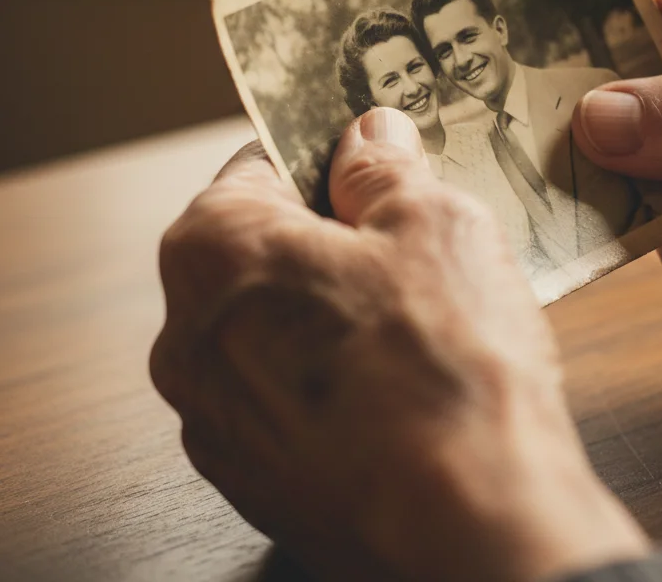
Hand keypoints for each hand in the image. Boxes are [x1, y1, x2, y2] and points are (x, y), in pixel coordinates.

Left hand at [151, 107, 646, 581]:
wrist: (471, 524)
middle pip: (266, 250)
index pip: (260, 164)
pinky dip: (339, 376)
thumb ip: (383, 166)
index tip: (376, 161)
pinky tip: (407, 380)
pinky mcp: (258, 479)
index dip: (328, 155)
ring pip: (282, 326)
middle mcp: (190, 338)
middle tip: (414, 240)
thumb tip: (368, 136)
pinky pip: (294, 396)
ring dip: (339, 309)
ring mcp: (219, 421)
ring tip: (423, 318)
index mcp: (215, 251)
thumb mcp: (430, 220)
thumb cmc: (444, 361)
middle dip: (337, 235)